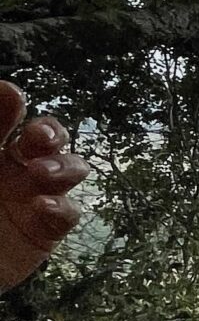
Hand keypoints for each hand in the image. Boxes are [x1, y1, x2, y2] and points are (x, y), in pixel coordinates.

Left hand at [0, 84, 87, 291]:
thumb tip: (7, 89)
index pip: (7, 114)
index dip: (12, 102)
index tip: (11, 96)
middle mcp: (15, 168)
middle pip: (49, 137)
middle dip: (50, 131)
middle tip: (38, 137)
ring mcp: (34, 197)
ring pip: (70, 169)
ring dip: (64, 165)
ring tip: (42, 173)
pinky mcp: (45, 231)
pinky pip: (68, 213)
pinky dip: (62, 207)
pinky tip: (42, 206)